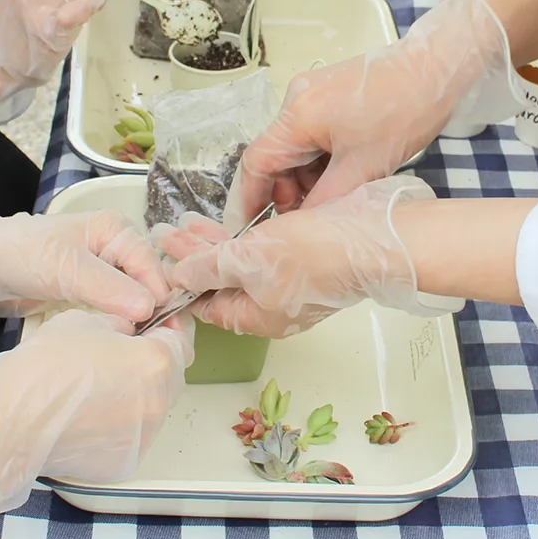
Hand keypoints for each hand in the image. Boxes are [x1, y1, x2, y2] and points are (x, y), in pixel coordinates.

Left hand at [0, 205, 171, 330]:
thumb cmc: (22, 256)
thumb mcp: (68, 270)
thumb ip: (110, 288)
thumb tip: (149, 308)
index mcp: (116, 230)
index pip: (151, 266)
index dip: (160, 297)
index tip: (165, 330)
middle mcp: (114, 249)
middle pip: (146, 283)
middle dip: (152, 312)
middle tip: (157, 345)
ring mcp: (102, 273)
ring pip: (132, 300)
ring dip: (136, 322)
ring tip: (142, 349)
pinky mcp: (88, 294)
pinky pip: (113, 311)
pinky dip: (118, 326)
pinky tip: (123, 345)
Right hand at [0, 308, 191, 519]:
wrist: (13, 421)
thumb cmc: (44, 368)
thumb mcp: (88, 320)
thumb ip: (122, 323)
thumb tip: (131, 331)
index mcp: (157, 363)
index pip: (183, 340)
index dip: (168, 328)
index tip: (154, 326)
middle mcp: (158, 403)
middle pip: (170, 375)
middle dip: (153, 362)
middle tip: (121, 354)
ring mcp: (143, 437)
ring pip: (152, 406)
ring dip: (136, 394)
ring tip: (98, 386)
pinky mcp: (124, 461)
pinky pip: (132, 434)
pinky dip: (119, 423)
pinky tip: (88, 414)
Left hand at [155, 178, 462, 337]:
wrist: (375, 238)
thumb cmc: (317, 256)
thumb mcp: (248, 260)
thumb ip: (208, 267)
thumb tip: (177, 276)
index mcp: (258, 318)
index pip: (208, 306)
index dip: (183, 282)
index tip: (162, 260)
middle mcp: (275, 306)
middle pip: (224, 283)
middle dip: (195, 258)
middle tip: (170, 234)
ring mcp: (293, 283)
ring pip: (244, 265)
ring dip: (216, 244)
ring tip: (190, 222)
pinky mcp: (308, 259)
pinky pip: (265, 252)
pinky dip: (244, 237)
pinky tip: (231, 221)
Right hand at [228, 0, 521, 225]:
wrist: (437, 68)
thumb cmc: (404, 110)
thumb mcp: (363, 168)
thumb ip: (325, 201)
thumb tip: (302, 228)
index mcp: (297, 115)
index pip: (257, 163)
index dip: (250, 199)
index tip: (250, 228)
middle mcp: (296, 99)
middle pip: (276, 155)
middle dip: (287, 190)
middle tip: (307, 219)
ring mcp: (312, 93)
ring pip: (296, 147)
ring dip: (307, 176)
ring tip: (334, 197)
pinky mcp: (329, 92)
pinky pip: (312, 133)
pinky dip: (321, 158)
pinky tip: (343, 174)